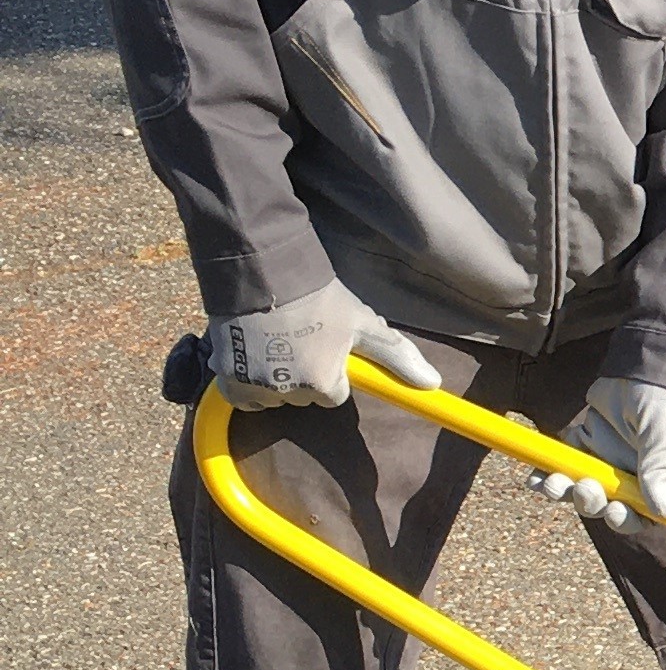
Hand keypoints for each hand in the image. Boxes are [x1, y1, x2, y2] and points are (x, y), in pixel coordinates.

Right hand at [207, 280, 440, 411]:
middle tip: (299, 337)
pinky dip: (246, 382)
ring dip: (275, 378)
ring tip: (275, 340)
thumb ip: (396, 355)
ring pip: (272, 397)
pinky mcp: (228, 380)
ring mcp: (256, 387)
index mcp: (324, 383)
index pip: (333, 395)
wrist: (262, 271)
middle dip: (303, 374)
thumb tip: (433, 384)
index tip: (324, 344)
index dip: (331, 370)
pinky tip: (254, 353)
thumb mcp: (363, 323)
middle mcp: (289, 391)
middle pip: (302, 396)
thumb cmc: (318, 297)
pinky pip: (243, 398)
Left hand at [536, 373, 665, 531]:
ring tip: (551, 483)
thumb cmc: (662, 398)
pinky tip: (535, 475)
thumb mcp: (663, 433)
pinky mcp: (584, 441)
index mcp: (653, 477)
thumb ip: (659, 468)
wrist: (641, 362)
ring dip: (563, 491)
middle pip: (603, 503)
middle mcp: (627, 473)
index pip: (640, 514)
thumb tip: (664, 511)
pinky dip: (547, 471)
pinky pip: (562, 462)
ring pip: (578, 486)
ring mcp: (603, 458)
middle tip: (583, 487)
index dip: (625, 520)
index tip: (614, 511)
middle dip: (589, 501)